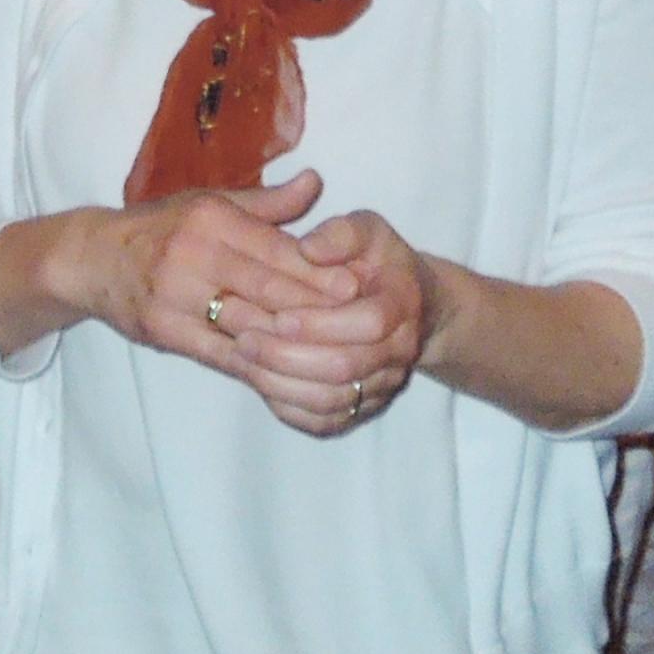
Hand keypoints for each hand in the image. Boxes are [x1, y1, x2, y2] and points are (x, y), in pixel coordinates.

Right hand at [92, 173, 350, 384]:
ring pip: (247, 324)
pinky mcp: (165, 330)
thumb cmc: (162, 227)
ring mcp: (177, 295)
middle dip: (314, 309)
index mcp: (210, 217)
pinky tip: (285, 371)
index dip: (317, 271)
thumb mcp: (209, 202)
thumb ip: (267, 202)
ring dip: (290, 342)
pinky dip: (255, 364)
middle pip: (267, 289)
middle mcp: (193, 253)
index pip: (275, 248)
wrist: (94, 259)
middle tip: (356, 325)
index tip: (356, 285)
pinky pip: (220, 354)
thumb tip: (317, 182)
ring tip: (330, 353)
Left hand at [230, 208, 435, 437]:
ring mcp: (383, 385)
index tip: (279, 315)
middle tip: (241, 335)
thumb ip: (340, 234)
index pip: (369, 323)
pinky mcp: (364, 409)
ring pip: (330, 400)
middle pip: (344, 367)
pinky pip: (323, 421)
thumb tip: (307, 249)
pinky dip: (288, 405)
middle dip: (286, 354)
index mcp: (403, 303)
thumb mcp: (367, 232)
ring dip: (280, 381)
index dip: (322, 323)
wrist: (412, 306)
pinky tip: (258, 379)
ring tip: (240, 355)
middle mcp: (400, 351)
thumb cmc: (379, 261)